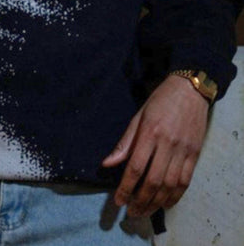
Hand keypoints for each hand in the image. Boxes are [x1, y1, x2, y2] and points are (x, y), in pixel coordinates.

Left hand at [101, 74, 209, 216]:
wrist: (189, 90)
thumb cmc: (160, 101)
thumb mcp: (138, 117)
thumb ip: (124, 142)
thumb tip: (107, 163)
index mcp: (149, 133)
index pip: (135, 167)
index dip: (126, 187)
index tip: (118, 200)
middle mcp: (167, 144)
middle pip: (153, 180)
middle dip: (140, 200)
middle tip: (131, 212)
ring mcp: (183, 150)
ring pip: (170, 185)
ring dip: (157, 202)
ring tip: (145, 211)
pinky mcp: (195, 154)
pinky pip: (186, 181)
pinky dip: (175, 196)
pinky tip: (165, 203)